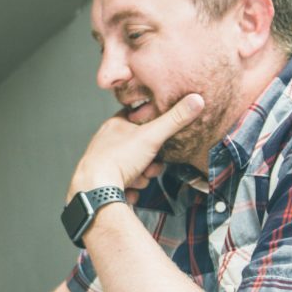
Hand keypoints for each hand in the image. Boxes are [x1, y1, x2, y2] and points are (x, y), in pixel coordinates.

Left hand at [67, 93, 203, 200]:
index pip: (138, 118)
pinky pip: (124, 185)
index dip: (153, 129)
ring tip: (137, 179)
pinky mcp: (102, 182)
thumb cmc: (118, 159)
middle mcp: (106, 142)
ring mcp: (103, 162)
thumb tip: (196, 100)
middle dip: (150, 161)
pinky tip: (128, 191)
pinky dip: (130, 189)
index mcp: (115, 125)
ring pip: (133, 168)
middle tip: (151, 166)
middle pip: (139, 148)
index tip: (160, 138)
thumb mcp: (152, 136)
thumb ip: (175, 119)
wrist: (96, 190)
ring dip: (141, 177)